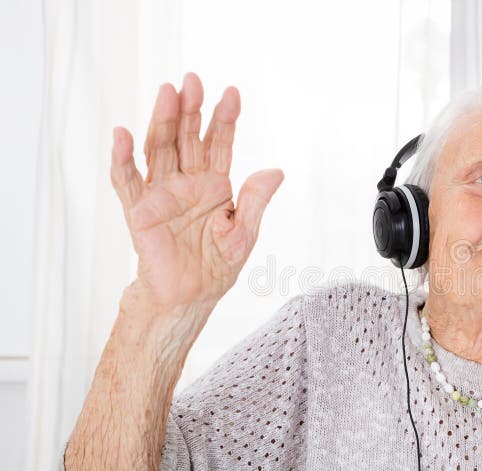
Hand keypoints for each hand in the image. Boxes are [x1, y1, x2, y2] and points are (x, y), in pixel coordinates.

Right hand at [110, 73, 283, 310]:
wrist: (190, 297)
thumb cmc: (217, 266)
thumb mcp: (243, 234)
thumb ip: (255, 201)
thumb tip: (276, 171)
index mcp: (215, 185)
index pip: (219, 143)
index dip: (225, 119)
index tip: (232, 93)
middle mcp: (186, 182)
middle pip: (187, 138)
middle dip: (191, 110)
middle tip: (193, 80)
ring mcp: (161, 192)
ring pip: (160, 149)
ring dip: (163, 121)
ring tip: (167, 93)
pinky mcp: (139, 210)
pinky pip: (127, 181)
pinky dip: (123, 159)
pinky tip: (123, 135)